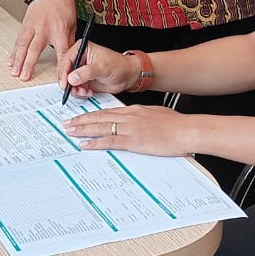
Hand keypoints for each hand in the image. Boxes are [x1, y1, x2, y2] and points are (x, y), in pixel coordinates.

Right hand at [9, 0, 75, 79]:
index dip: (61, 68)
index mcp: (59, 30)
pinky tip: (11, 60)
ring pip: (23, 45)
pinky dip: (14, 51)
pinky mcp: (25, 24)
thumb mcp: (72, 24)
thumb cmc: (63, 6)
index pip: (61, 53)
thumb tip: (68, 58)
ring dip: (17, 59)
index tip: (60, 81)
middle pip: (35, 50)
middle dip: (29, 64)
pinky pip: (18, 39)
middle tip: (25, 77)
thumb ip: (69, 42)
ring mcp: (33, 26)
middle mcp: (44, 29)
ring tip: (14, 71)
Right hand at [58, 40, 139, 96]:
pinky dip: (80, 92)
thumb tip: (71, 78)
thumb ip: (86, 72)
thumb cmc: (119, 66)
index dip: (63, 73)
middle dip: (69, 83)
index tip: (64, 84)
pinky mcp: (83, 80)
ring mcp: (81, 70)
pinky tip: (88, 92)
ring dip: (75, 89)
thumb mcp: (102, 68)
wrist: (128, 76)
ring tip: (85, 91)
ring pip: (69, 82)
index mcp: (82, 49)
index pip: (66, 60)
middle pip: (65, 71)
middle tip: (75, 90)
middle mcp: (79, 58)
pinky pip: (75, 88)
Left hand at [63, 104, 187, 155]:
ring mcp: (130, 128)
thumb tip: (139, 121)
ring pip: (100, 127)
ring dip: (83, 130)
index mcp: (134, 110)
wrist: (186, 129)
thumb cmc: (177, 124)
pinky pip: (109, 141)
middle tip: (67, 123)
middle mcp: (129, 117)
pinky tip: (85, 144)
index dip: (92, 114)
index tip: (81, 117)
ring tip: (70, 131)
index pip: (108, 111)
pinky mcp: (133, 141)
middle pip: (100, 117)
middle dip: (82, 120)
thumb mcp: (157, 115)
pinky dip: (95, 143)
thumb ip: (145, 117)